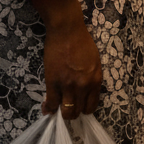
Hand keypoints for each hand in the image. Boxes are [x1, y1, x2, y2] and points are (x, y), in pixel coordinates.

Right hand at [27, 0, 101, 119]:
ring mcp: (68, 85)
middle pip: (78, 111)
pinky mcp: (53, 82)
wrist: (68, 31)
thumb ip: (90, 78)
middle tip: (68, 108)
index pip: (92, 105)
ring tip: (59, 109)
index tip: (80, 106)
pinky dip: (48, 108)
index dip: (85, 108)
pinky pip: (51, 103)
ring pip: (66, 111)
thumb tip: (83, 92)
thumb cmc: (83, 42)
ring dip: (62, 112)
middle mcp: (84, 85)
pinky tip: (47, 108)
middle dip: (73, 113)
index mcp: (96, 79)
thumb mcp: (94, 61)